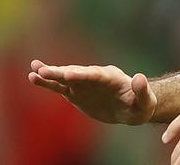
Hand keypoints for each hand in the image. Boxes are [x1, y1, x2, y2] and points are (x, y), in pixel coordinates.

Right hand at [28, 60, 156, 124]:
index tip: (69, 74)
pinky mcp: (77, 92)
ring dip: (50, 74)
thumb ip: (142, 90)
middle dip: (61, 72)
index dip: (82, 74)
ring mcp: (85, 84)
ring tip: (33, 70)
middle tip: (42, 70)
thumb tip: (139, 77)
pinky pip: (60, 87)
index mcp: (112, 78)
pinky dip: (48, 83)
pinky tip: (33, 77)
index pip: (95, 75)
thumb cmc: (141, 105)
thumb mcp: (146, 101)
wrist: (132, 108)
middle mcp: (96, 77)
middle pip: (77, 73)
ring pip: (65, 77)